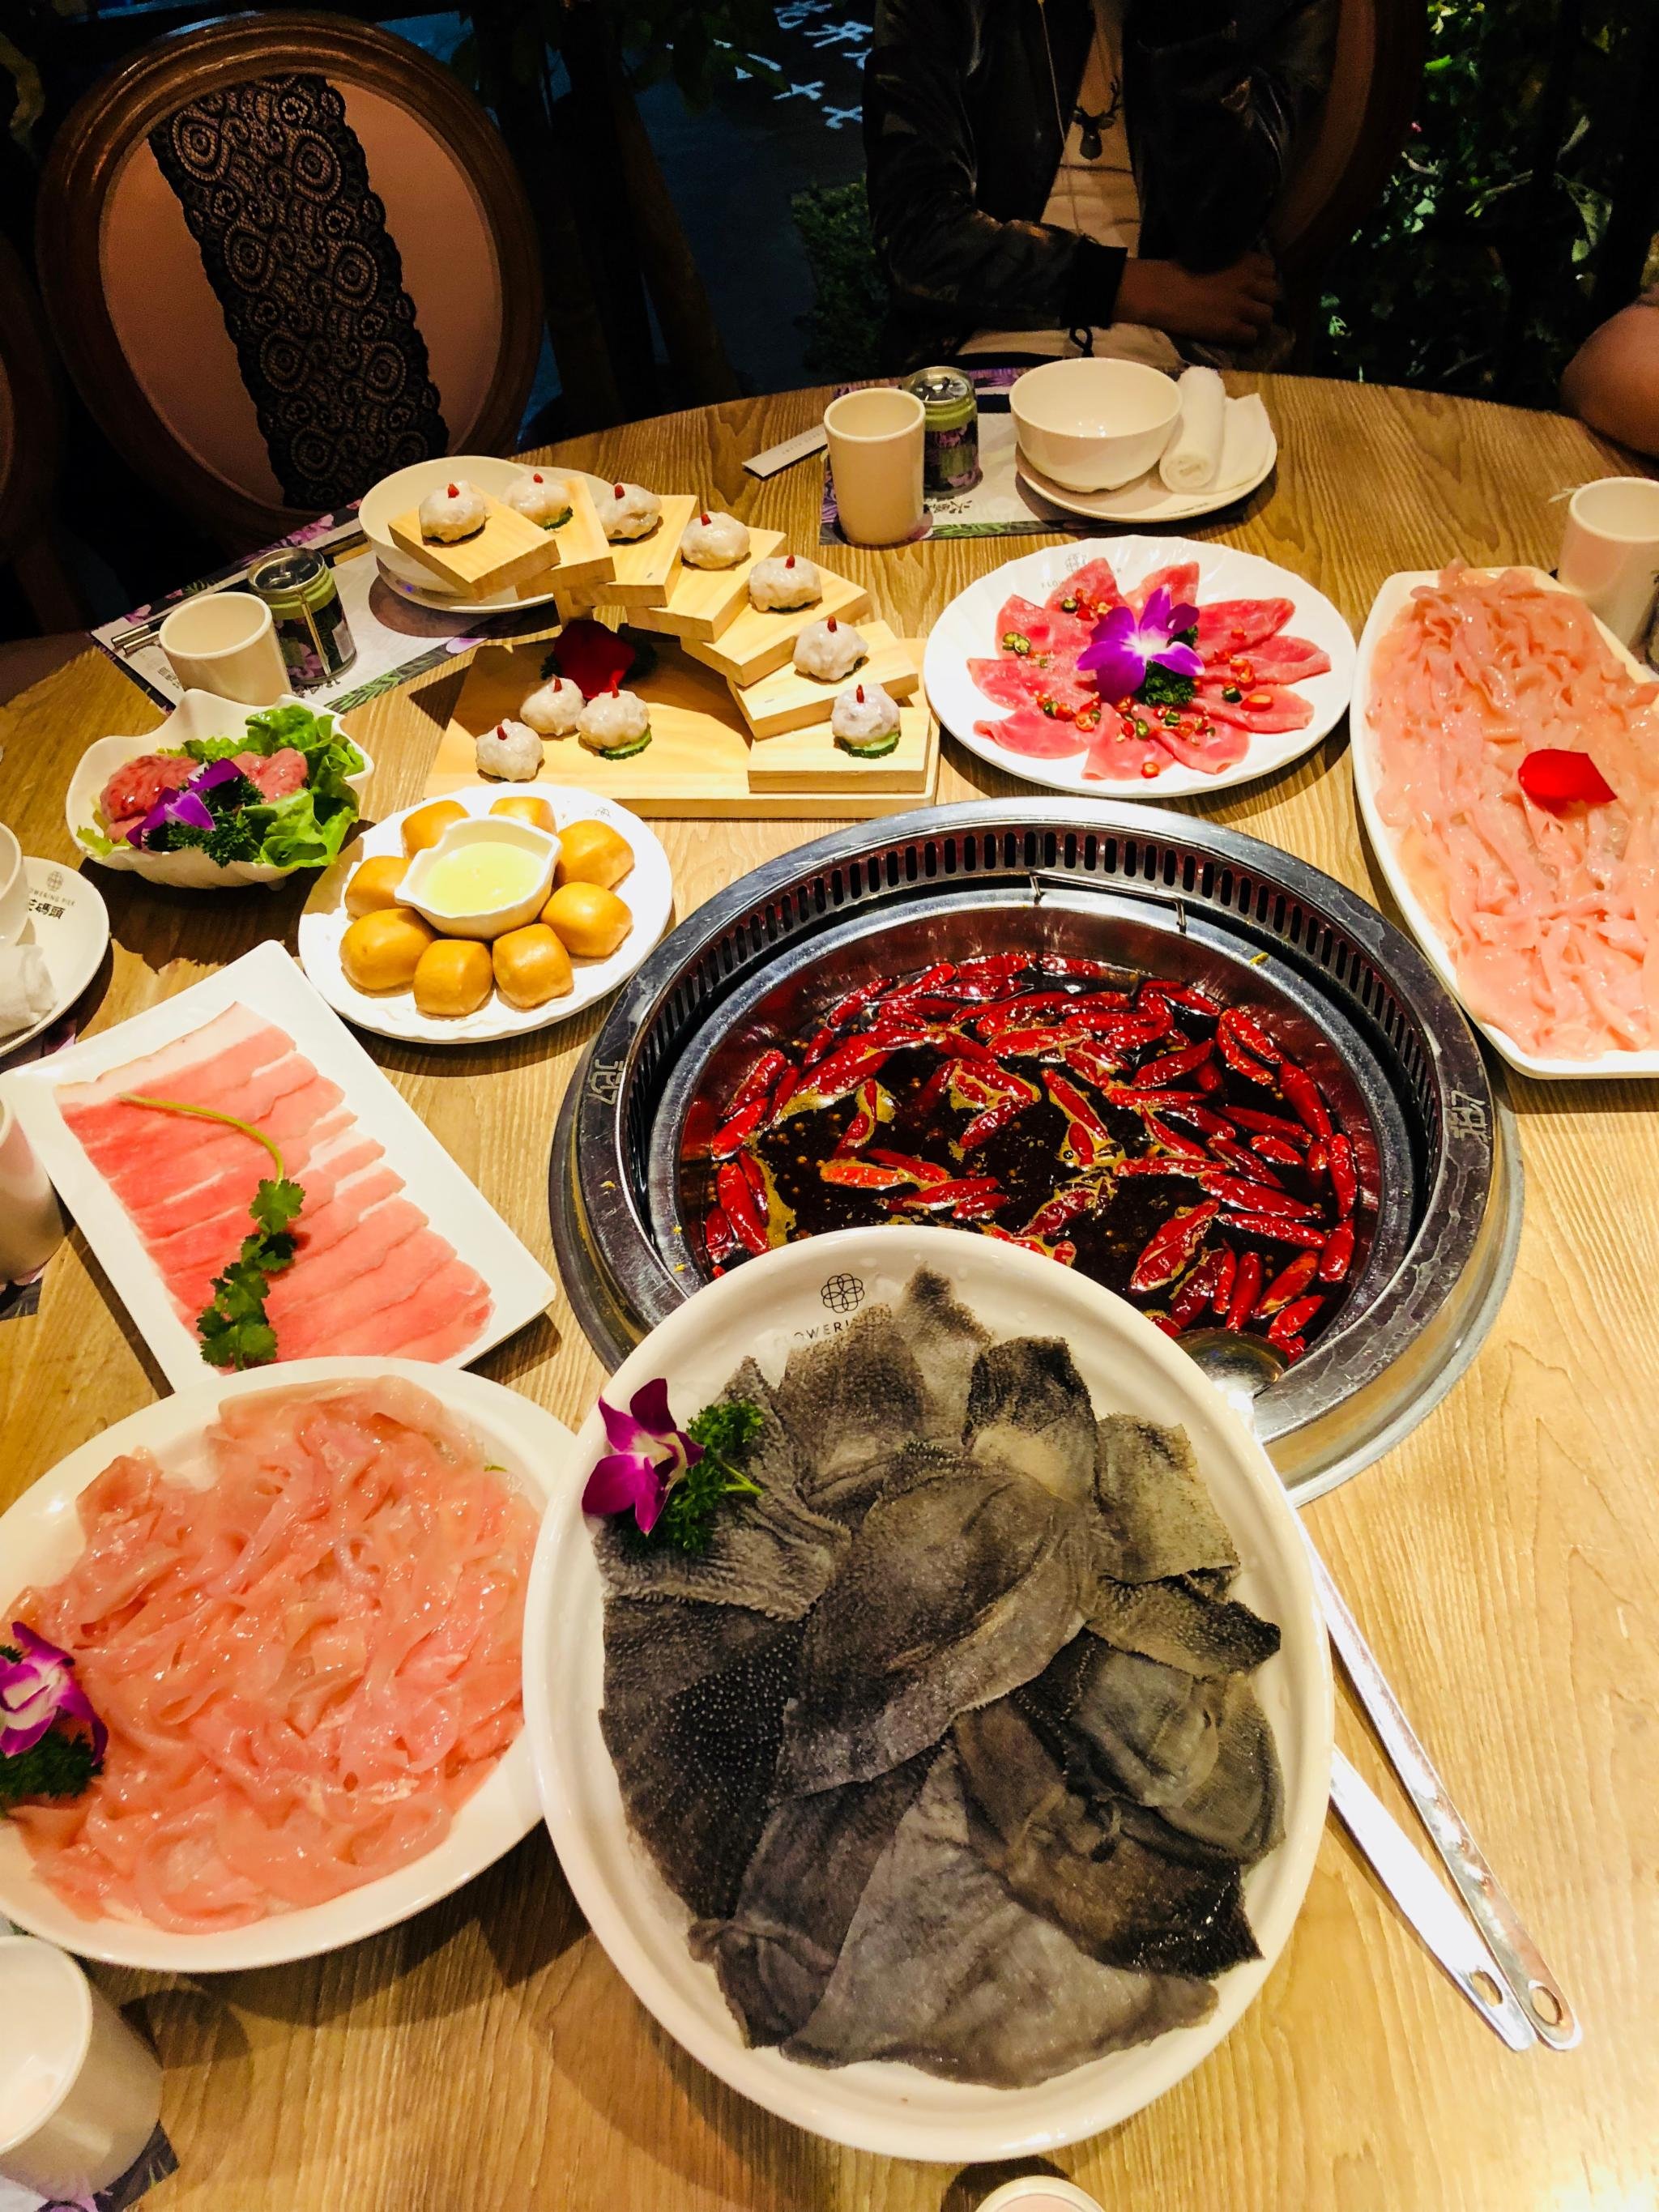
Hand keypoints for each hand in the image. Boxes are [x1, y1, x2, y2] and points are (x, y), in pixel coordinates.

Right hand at [1114, 252, 1279, 345]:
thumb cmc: (1178, 269)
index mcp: (1243, 261)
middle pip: (1273, 294)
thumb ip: (1231, 261)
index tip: (1254, 286)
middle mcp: (1248, 282)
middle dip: (1264, 301)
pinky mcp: (1231, 328)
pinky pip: (1252, 336)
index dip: (1263, 280)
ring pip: (1267, 317)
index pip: (1270, 270)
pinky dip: (1248, 338)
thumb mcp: (1212, 255)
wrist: (1163, 291)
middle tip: (1252, 307)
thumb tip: (1235, 268)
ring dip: (1259, 321)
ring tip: (1248, 325)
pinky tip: (1237, 336)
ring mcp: (1241, 307)